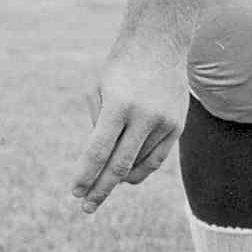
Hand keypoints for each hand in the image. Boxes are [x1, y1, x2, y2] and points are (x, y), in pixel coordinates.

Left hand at [71, 36, 189, 213]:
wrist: (159, 44)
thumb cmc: (120, 68)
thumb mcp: (98, 91)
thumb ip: (97, 129)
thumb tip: (99, 166)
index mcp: (118, 104)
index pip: (99, 150)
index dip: (86, 175)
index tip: (75, 192)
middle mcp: (144, 116)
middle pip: (119, 165)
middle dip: (100, 189)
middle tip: (86, 207)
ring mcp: (164, 123)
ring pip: (138, 165)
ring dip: (118, 179)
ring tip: (102, 186)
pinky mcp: (177, 127)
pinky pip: (155, 159)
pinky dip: (138, 170)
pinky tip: (125, 177)